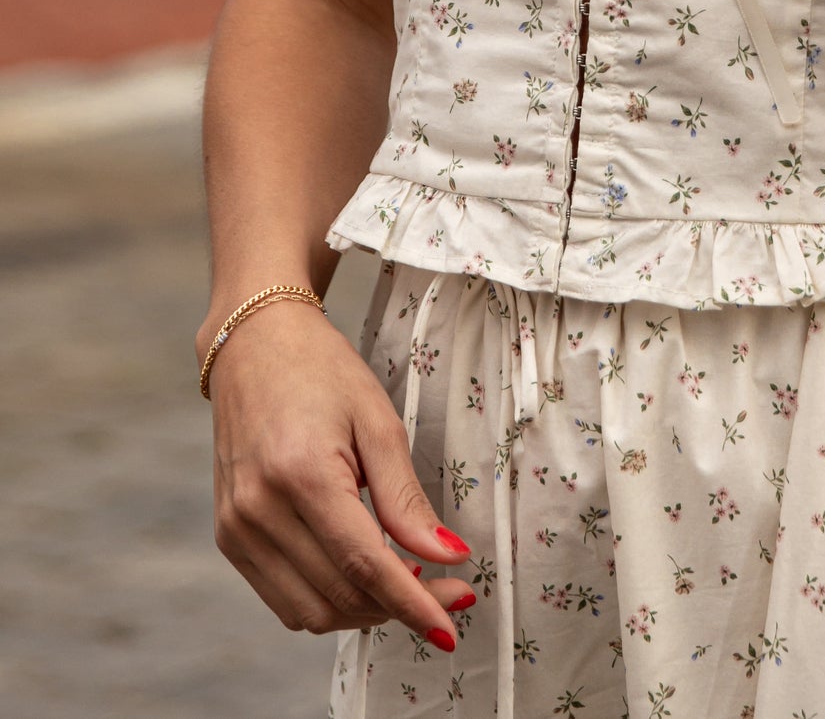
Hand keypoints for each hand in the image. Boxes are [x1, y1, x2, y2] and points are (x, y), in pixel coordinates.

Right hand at [204, 301, 474, 645]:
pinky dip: (328, 600)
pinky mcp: (229, 537)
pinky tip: (362, 575)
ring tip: (406, 583)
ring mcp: (237, 529)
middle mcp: (259, 511)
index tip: (453, 623)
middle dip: (399, 607)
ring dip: (364, 611)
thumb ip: (407, 498)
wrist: (254, 343)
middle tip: (447, 593)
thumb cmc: (321, 371)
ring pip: (310, 611)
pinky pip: (283, 598)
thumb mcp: (378, 420)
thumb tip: (448, 556)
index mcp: (300, 474)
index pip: (365, 564)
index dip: (414, 602)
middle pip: (340, 594)